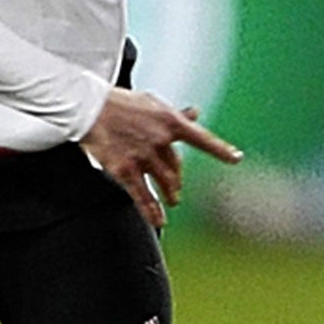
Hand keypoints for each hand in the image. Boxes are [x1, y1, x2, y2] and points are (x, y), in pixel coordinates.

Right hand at [79, 88, 241, 228]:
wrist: (87, 108)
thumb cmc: (118, 103)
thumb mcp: (152, 103)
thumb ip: (175, 114)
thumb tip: (195, 113)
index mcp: (169, 122)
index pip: (202, 138)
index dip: (221, 150)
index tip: (236, 158)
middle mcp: (160, 140)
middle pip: (177, 166)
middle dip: (177, 177)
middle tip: (175, 185)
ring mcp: (143, 156)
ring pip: (164, 182)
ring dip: (171, 195)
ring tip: (172, 200)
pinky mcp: (125, 170)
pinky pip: (143, 196)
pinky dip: (152, 211)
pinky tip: (158, 220)